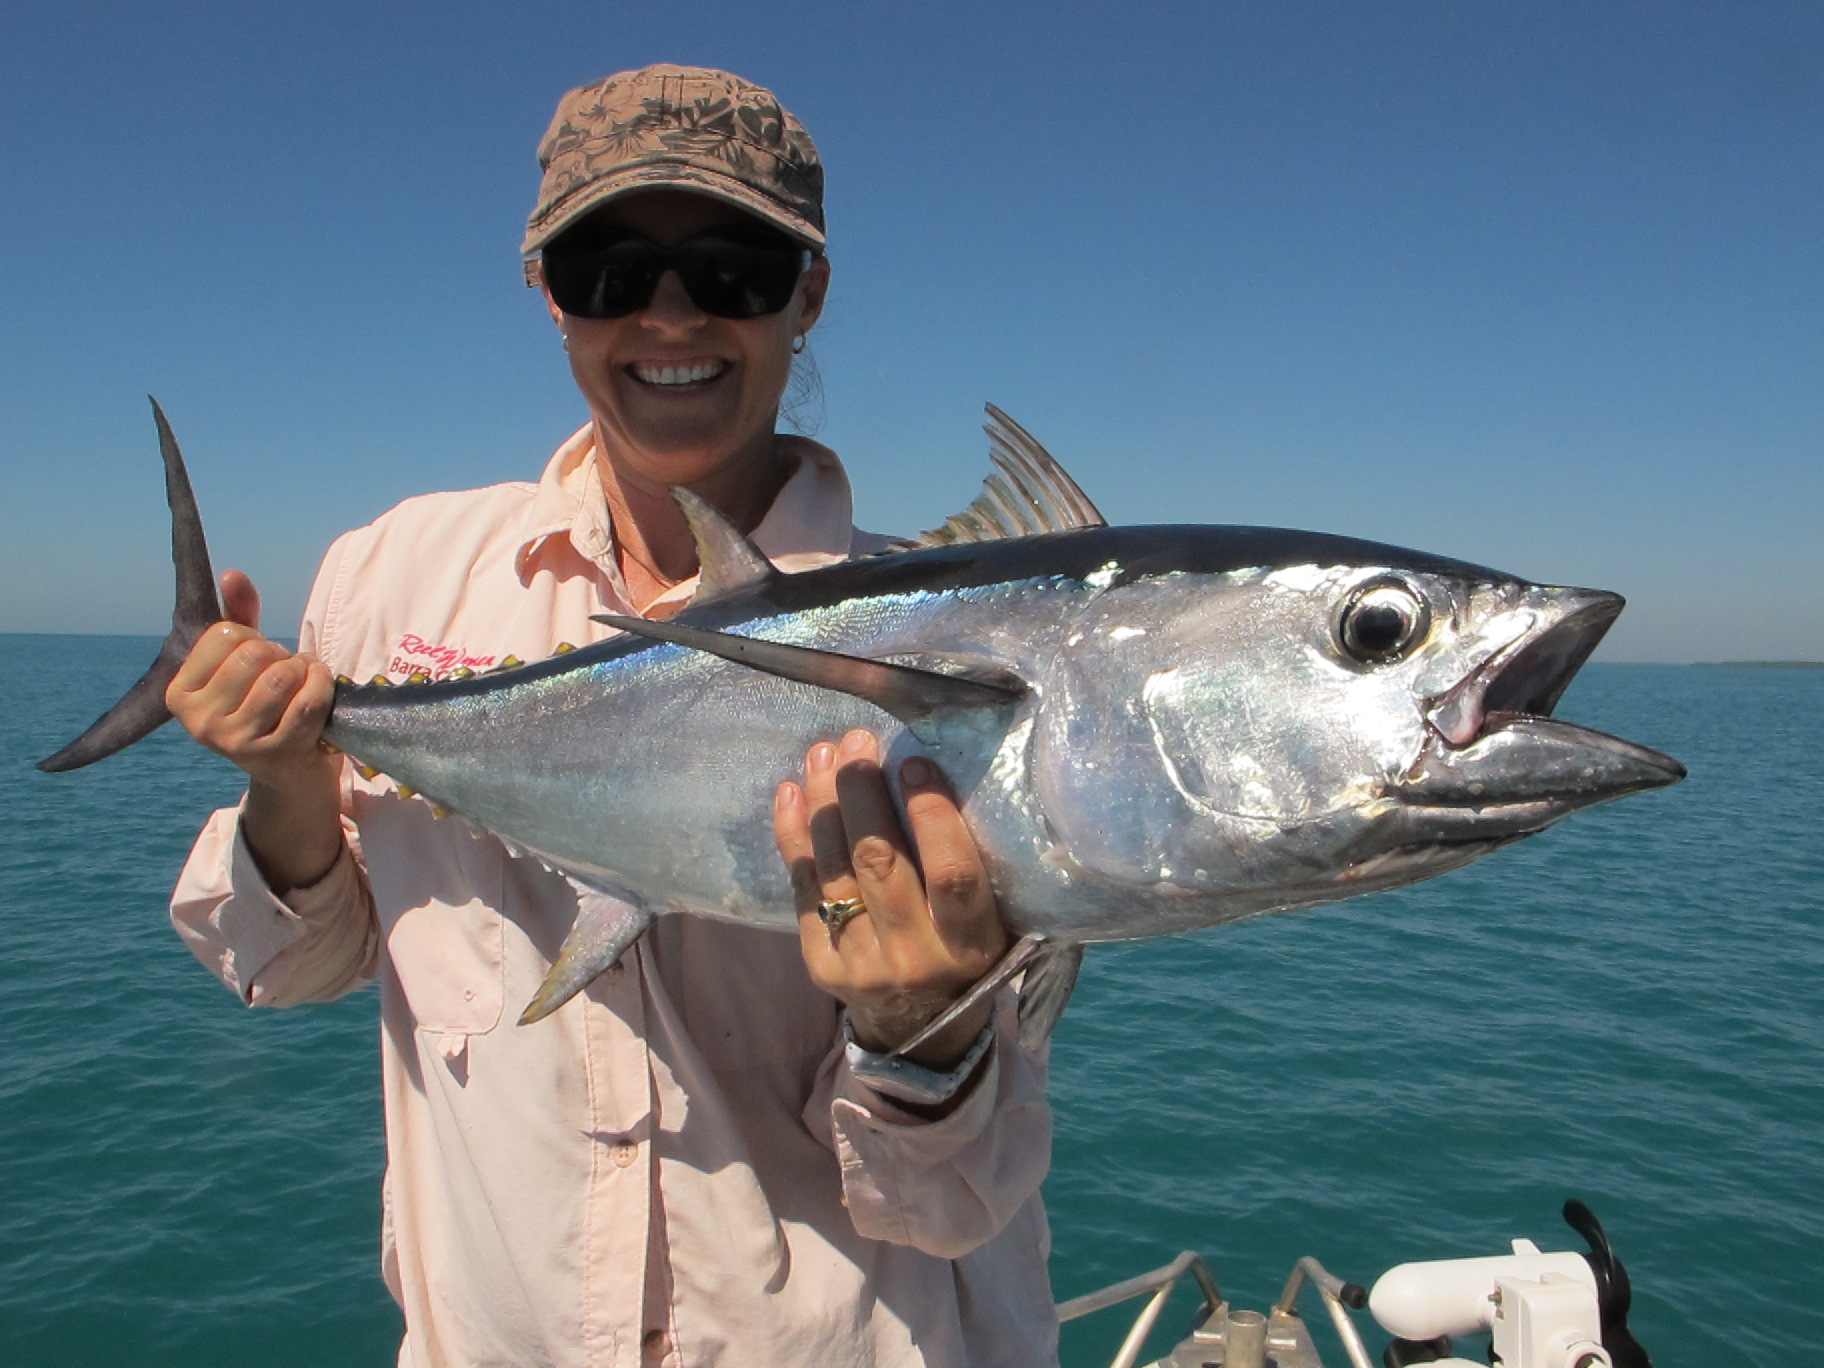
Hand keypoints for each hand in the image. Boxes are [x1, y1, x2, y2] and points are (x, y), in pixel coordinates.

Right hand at [166, 570, 335, 785]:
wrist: (289, 771)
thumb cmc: (264, 706)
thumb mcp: (243, 662)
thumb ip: (237, 617)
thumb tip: (232, 576)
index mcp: (179, 695)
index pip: (225, 634)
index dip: (253, 637)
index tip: (258, 658)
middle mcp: (200, 722)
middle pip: (255, 653)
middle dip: (281, 654)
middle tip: (287, 671)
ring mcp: (236, 742)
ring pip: (282, 676)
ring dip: (305, 670)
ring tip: (305, 680)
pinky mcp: (276, 754)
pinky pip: (309, 701)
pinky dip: (323, 686)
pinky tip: (322, 688)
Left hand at [773, 729, 1009, 1069]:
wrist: (925, 1029)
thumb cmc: (966, 951)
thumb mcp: (991, 922)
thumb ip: (968, 866)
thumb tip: (929, 773)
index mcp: (971, 946)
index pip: (952, 877)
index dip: (932, 816)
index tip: (914, 761)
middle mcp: (915, 959)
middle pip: (880, 864)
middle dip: (863, 794)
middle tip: (857, 742)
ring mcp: (863, 966)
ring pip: (835, 872)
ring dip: (826, 804)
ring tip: (824, 753)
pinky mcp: (822, 966)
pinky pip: (802, 892)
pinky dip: (794, 838)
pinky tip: (792, 793)